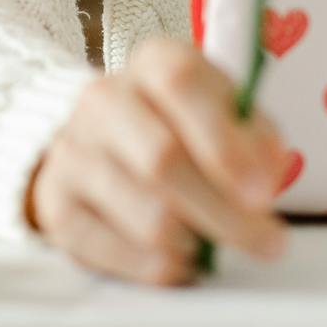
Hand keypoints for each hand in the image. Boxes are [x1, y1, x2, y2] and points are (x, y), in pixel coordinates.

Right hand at [22, 36, 289, 285]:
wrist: (101, 139)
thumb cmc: (181, 122)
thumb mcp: (224, 109)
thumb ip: (255, 135)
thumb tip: (271, 173)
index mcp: (154, 60)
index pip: (183, 85)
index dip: (225, 141)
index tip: (264, 192)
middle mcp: (105, 98)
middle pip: (163, 160)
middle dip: (224, 211)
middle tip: (267, 242)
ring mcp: (73, 151)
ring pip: (144, 214)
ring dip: (194, 241)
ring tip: (217, 244)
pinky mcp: (56, 205)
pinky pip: (115, 252)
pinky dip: (159, 266)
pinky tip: (181, 260)